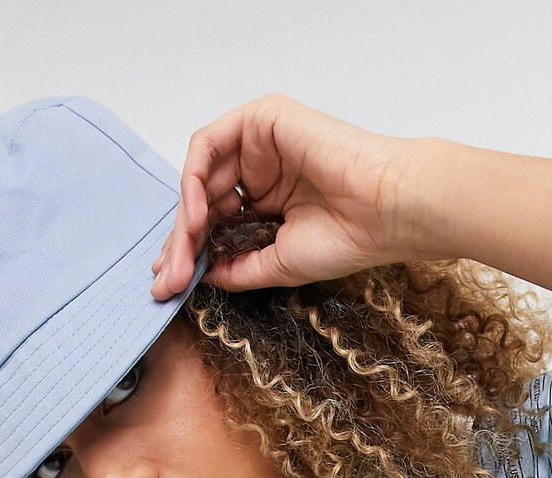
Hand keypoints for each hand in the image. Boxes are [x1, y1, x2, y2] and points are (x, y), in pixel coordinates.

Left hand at [149, 93, 431, 296]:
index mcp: (269, 201)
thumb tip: (201, 274)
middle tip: (167, 278)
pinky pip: (210, 146)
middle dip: (180, 242)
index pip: (216, 224)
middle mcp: (260, 170)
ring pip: (200, 176)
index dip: (190, 253)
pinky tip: (198, 217)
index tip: (171, 284)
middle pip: (202, 201)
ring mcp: (258, 143)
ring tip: (183, 254)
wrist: (384, 211)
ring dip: (185, 217)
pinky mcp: (260, 119)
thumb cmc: (347, 238)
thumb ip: (237, 267)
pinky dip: (195, 181)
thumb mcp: (278, 263)